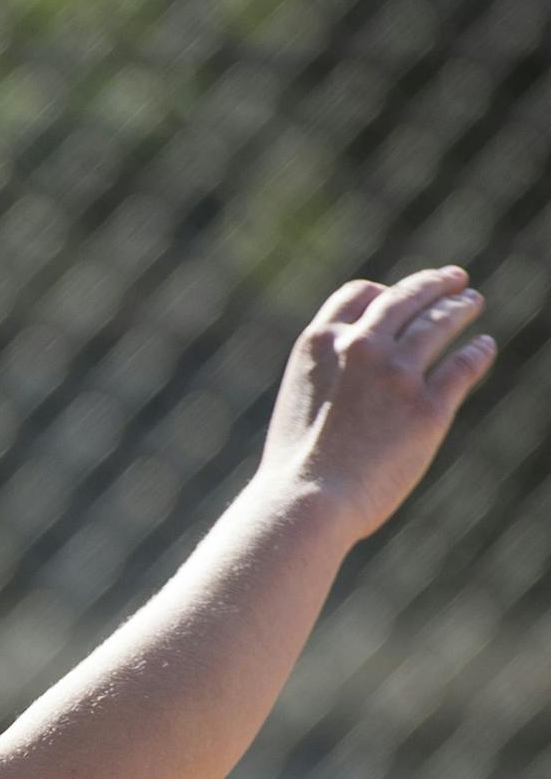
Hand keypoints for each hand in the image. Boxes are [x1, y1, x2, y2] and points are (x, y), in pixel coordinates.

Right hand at [256, 266, 496, 543]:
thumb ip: (328, 378)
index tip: (395, 293)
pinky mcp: (428, 407)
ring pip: (439, 323)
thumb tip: (357, 379)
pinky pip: (462, 365)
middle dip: (432, 284)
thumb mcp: (298, 402)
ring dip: (459, 308)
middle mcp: (359, 347)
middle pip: (405, 298)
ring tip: (471, 302)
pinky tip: (483, 345)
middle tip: (453, 279)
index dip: (382, 290)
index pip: (358, 294)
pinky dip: (477, 350)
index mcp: (318, 344)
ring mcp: (396, 375)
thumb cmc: (295, 467)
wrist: (306, 500)